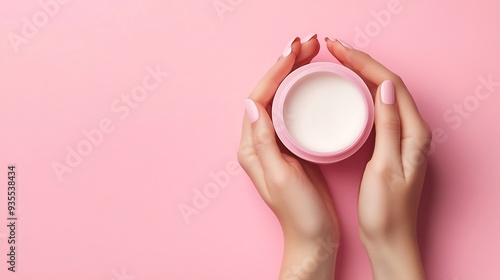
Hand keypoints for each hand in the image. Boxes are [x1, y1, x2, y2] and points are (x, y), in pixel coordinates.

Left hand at [238, 35, 339, 279]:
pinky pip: (295, 109)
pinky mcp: (294, 146)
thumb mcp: (280, 177)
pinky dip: (304, 91)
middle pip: (270, 92)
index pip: (259, 97)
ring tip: (312, 54)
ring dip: (295, 73)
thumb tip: (252, 104)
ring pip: (283, 97)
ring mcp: (277, 142)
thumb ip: (265, 142)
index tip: (293, 52)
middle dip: (286, 65)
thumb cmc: (298, 213)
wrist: (313, 237)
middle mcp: (260, 140)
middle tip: (308, 44)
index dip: (274, 72)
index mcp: (252, 146)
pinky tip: (316, 82)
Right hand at [326, 39, 430, 279]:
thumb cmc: (386, 211)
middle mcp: (412, 131)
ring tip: (338, 63)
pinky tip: (348, 92)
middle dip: (361, 62)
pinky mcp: (391, 145)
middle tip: (334, 50)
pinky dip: (362, 94)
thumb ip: (387, 127)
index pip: (389, 84)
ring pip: (383, 94)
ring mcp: (402, 137)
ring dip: (362, 74)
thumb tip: (383, 86)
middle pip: (388, 83)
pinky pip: (378, 109)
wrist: (390, 240)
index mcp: (414, 133)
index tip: (339, 51)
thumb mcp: (384, 168)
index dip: (364, 63)